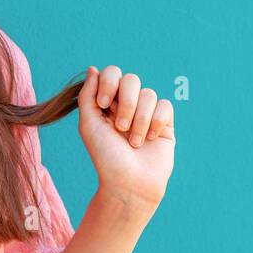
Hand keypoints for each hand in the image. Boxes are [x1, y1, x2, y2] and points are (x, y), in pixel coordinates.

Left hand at [78, 66, 174, 210]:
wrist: (130, 183)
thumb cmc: (106, 156)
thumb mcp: (88, 124)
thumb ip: (87, 95)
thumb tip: (93, 69)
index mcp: (107, 103)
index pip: (112, 73)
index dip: (109, 83)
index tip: (103, 105)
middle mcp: (127, 105)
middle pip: (131, 79)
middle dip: (126, 103)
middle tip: (119, 127)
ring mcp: (147, 113)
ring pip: (149, 94)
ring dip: (139, 120)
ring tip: (134, 142)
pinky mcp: (165, 122)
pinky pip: (165, 105)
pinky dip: (155, 122)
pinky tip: (150, 139)